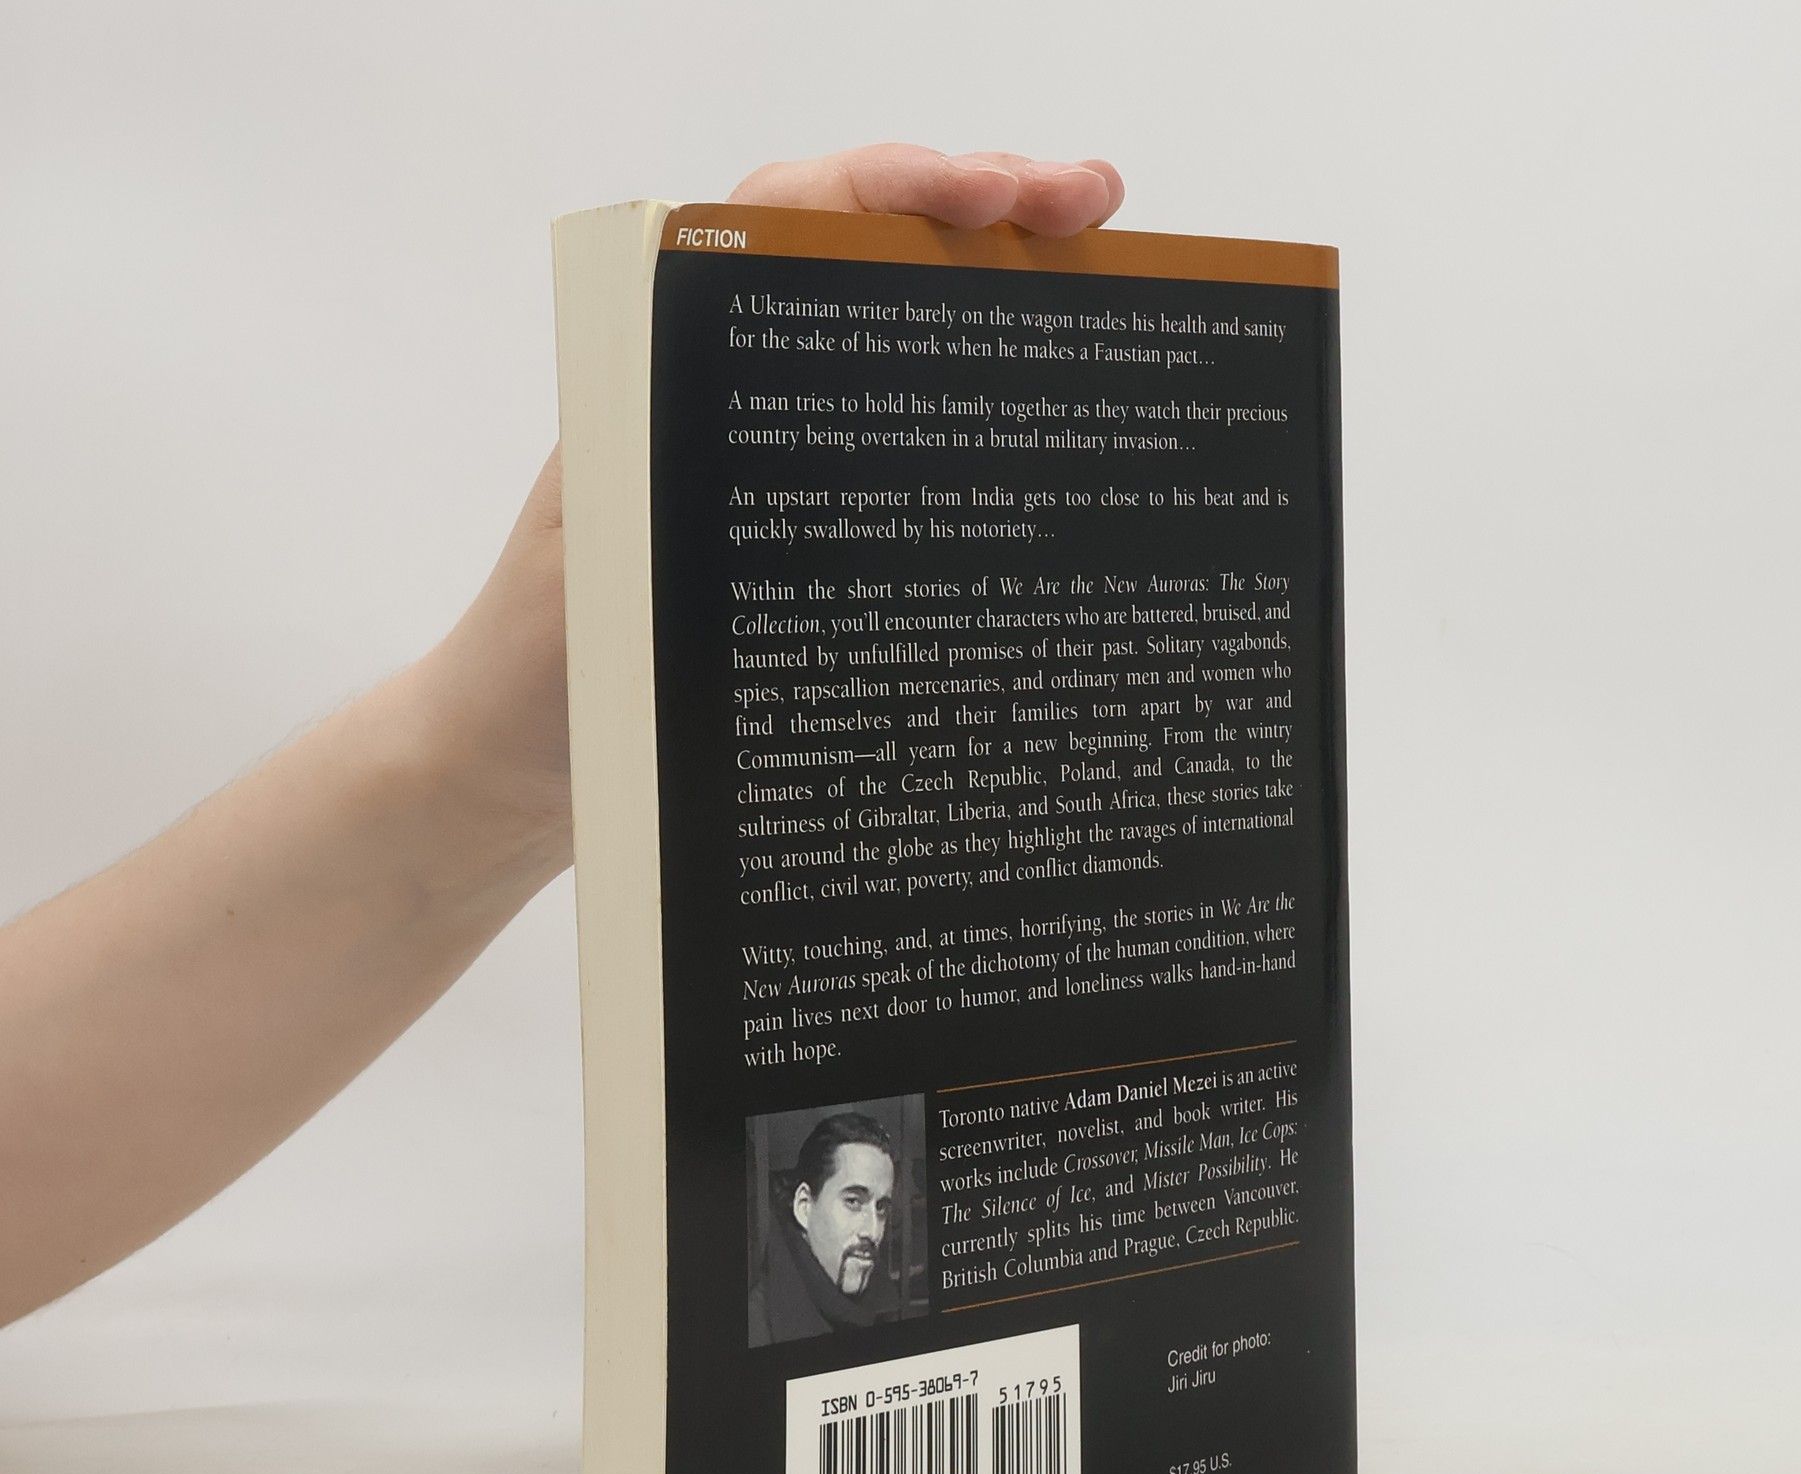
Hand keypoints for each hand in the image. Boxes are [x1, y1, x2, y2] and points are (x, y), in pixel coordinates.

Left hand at [420, 144, 1126, 876]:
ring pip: (891, 342)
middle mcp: (720, 390)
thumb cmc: (539, 682)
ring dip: (993, 298)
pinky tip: (1049, 423)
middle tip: (1096, 207)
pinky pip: (897, 445)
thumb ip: (679, 512)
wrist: (510, 773)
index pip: (785, 222)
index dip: (895, 187)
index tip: (999, 195)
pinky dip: (975, 412)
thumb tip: (836, 475)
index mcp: (664, 370)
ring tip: (1104, 276)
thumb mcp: (605, 582)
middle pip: (862, 256)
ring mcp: (763, 459)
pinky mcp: (795, 532)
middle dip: (984, 212)